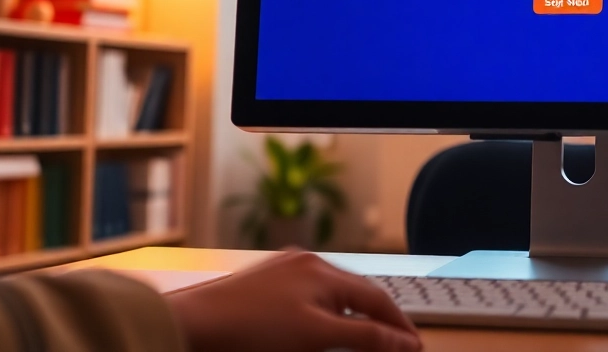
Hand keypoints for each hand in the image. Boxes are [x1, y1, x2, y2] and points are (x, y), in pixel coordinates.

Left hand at [167, 249, 421, 351]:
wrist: (191, 324)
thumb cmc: (249, 328)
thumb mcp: (316, 335)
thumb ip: (365, 337)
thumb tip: (404, 341)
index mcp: (323, 270)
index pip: (377, 298)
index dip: (399, 325)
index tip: (415, 346)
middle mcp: (306, 264)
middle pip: (357, 295)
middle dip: (379, 321)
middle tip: (396, 345)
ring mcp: (283, 272)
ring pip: (333, 297)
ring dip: (353, 320)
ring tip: (365, 341)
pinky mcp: (264, 286)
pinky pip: (309, 299)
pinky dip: (326, 316)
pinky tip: (323, 330)